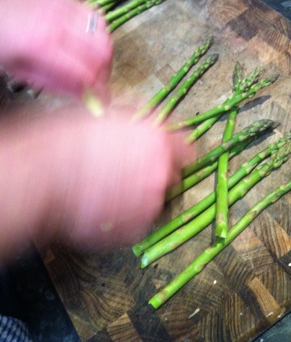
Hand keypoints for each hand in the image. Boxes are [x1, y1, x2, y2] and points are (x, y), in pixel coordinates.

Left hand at [0, 0, 112, 99]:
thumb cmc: (1, 39)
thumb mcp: (20, 69)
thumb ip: (53, 82)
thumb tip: (82, 94)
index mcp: (43, 47)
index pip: (85, 74)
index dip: (98, 92)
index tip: (101, 101)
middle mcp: (60, 26)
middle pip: (102, 54)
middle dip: (104, 74)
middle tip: (96, 84)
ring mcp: (66, 10)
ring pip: (104, 35)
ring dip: (104, 54)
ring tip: (94, 64)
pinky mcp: (68, 0)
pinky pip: (97, 17)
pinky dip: (100, 33)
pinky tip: (90, 43)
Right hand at [0, 105, 193, 259]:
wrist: (46, 176)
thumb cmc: (71, 141)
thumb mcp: (111, 118)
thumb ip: (140, 125)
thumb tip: (149, 127)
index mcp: (159, 143)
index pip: (187, 150)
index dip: (177, 152)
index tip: (171, 156)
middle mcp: (161, 174)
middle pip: (174, 177)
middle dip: (158, 175)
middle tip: (131, 174)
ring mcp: (149, 205)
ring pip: (156, 202)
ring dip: (142, 198)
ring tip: (110, 190)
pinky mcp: (134, 230)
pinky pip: (138, 223)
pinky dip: (126, 217)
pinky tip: (103, 205)